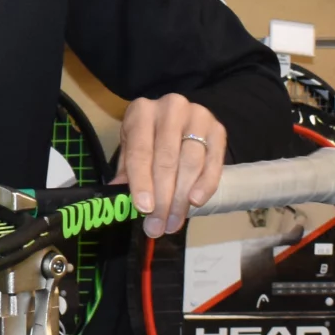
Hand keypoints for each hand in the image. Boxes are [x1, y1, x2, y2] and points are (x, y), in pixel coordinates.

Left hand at [113, 94, 224, 239]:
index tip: (144, 209)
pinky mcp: (218, 129)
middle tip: (158, 225)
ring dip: (182, 198)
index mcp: (141, 111)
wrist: (181, 120)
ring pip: (190, 163)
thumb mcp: (133, 149)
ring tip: (173, 221)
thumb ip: (126, 173)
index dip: (141, 182)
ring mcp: (197, 116)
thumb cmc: (150, 138)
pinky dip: (206, 184)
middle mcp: (170, 108)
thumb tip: (116, 202)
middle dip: (162, 198)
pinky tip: (196, 202)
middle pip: (166, 160)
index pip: (140, 151)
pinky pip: (214, 162)